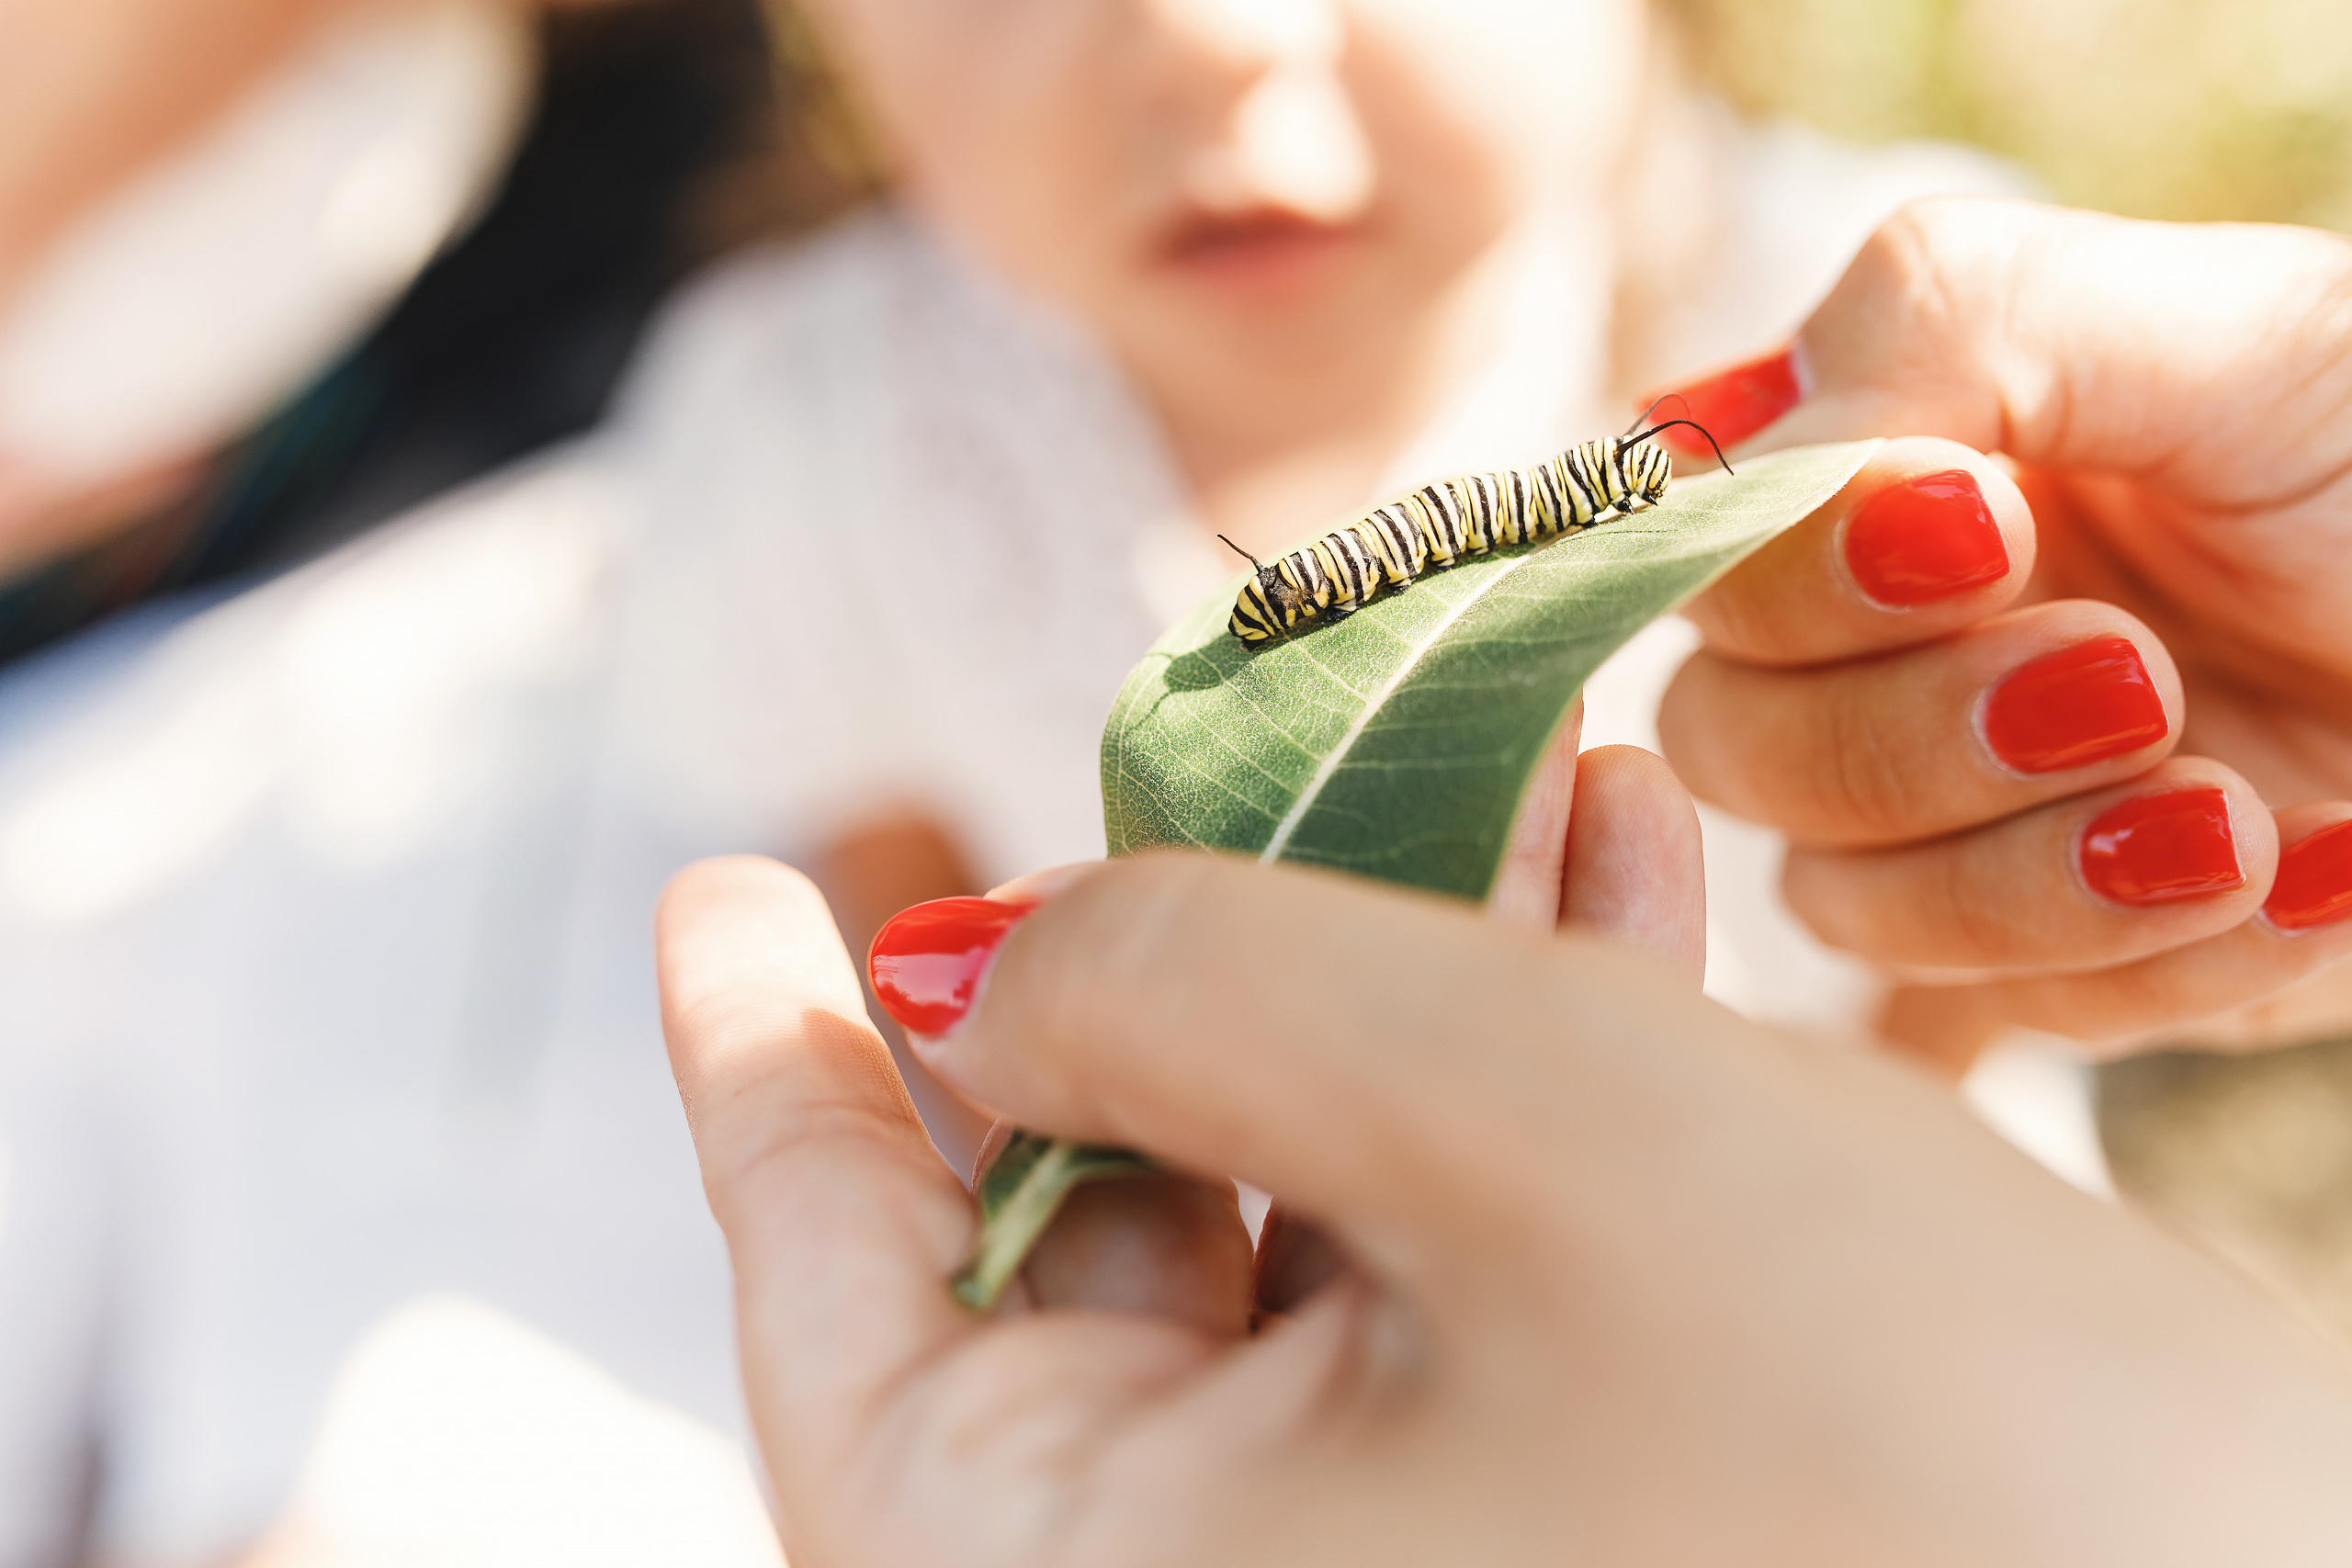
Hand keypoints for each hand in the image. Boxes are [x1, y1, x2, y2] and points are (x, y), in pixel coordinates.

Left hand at [658, 845, 2351, 1565]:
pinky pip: (1459, 1296)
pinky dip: (1507, 1093)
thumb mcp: (1506, 1127)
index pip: (837, 1314)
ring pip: (1299, 1241)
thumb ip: (1191, 988)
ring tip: (1464, 759)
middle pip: (1084, 1252)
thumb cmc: (1923, 1465)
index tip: (723, 887)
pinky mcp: (1570, 1542)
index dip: (768, 1078)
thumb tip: (989, 968)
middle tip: (1202, 756)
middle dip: (1167, 968)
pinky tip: (1592, 883)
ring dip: (1381, 986)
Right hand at [1662, 200, 2351, 1060]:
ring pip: (1840, 906)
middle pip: (1731, 750)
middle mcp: (1886, 655)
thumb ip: (1941, 324)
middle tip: (2127, 678)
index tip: (1982, 532)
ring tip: (2237, 805)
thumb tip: (1725, 464)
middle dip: (1910, 734)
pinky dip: (2162, 957)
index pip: (1697, 561)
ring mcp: (1964, 823)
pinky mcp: (2069, 963)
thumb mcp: (2206, 322)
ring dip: (2027, 871)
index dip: (1789, 575)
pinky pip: (2013, 1018)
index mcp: (1882, 486)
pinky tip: (2313, 872)